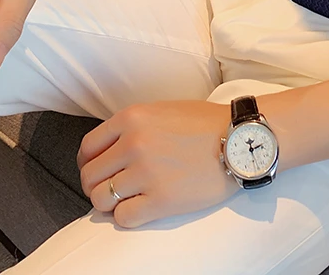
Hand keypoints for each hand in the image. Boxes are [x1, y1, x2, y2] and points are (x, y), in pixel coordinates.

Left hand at [77, 100, 238, 227]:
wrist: (240, 138)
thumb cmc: (207, 123)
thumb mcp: (163, 110)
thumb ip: (134, 126)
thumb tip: (110, 149)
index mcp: (132, 118)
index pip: (88, 147)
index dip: (88, 163)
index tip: (98, 170)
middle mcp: (133, 144)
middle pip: (90, 176)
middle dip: (97, 185)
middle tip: (113, 188)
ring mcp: (145, 172)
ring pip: (101, 199)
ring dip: (110, 203)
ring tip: (128, 198)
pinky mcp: (160, 200)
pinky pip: (123, 217)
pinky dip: (128, 216)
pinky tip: (143, 207)